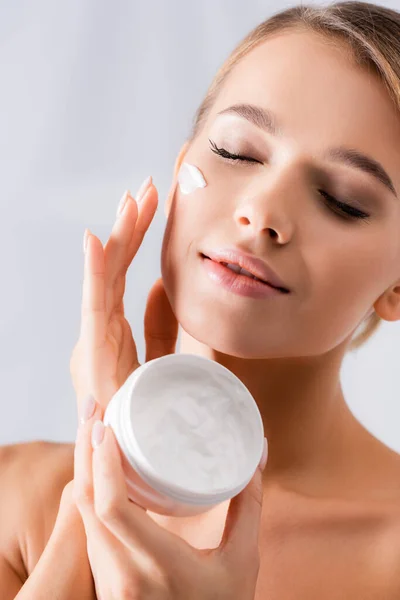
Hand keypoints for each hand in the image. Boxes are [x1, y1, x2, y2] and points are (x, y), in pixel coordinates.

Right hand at [69, 176, 178, 413]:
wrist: (133, 469)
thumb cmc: (148, 420)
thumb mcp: (166, 364)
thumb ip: (160, 328)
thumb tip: (160, 287)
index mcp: (112, 334)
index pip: (123, 275)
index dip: (136, 239)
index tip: (153, 204)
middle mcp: (99, 334)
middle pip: (113, 271)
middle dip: (130, 228)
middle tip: (147, 189)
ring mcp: (94, 344)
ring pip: (105, 280)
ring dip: (119, 239)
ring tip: (131, 202)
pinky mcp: (93, 358)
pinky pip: (94, 307)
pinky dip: (95, 272)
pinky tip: (98, 241)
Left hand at [73, 395, 267, 599]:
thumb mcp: (243, 561)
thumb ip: (248, 504)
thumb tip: (258, 453)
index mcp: (156, 566)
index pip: (111, 507)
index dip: (101, 463)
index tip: (106, 426)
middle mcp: (121, 573)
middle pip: (84, 502)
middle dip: (83, 451)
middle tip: (94, 409)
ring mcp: (107, 578)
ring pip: (79, 513)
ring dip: (82, 467)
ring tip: (94, 428)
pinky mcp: (104, 577)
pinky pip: (86, 525)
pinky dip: (88, 488)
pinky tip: (100, 466)